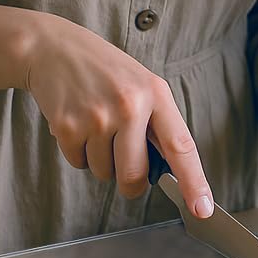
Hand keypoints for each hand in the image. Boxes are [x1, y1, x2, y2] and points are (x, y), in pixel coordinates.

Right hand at [23, 13, 213, 216]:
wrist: (54, 48)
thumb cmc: (105, 71)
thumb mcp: (142, 85)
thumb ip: (157, 124)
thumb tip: (171, 173)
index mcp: (156, 94)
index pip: (181, 146)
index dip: (194, 181)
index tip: (203, 208)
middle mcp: (130, 105)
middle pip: (135, 176)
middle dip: (130, 182)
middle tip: (122, 158)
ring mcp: (97, 117)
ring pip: (104, 173)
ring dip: (99, 159)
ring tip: (95, 122)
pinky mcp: (67, 126)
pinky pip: (78, 163)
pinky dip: (78, 151)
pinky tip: (77, 122)